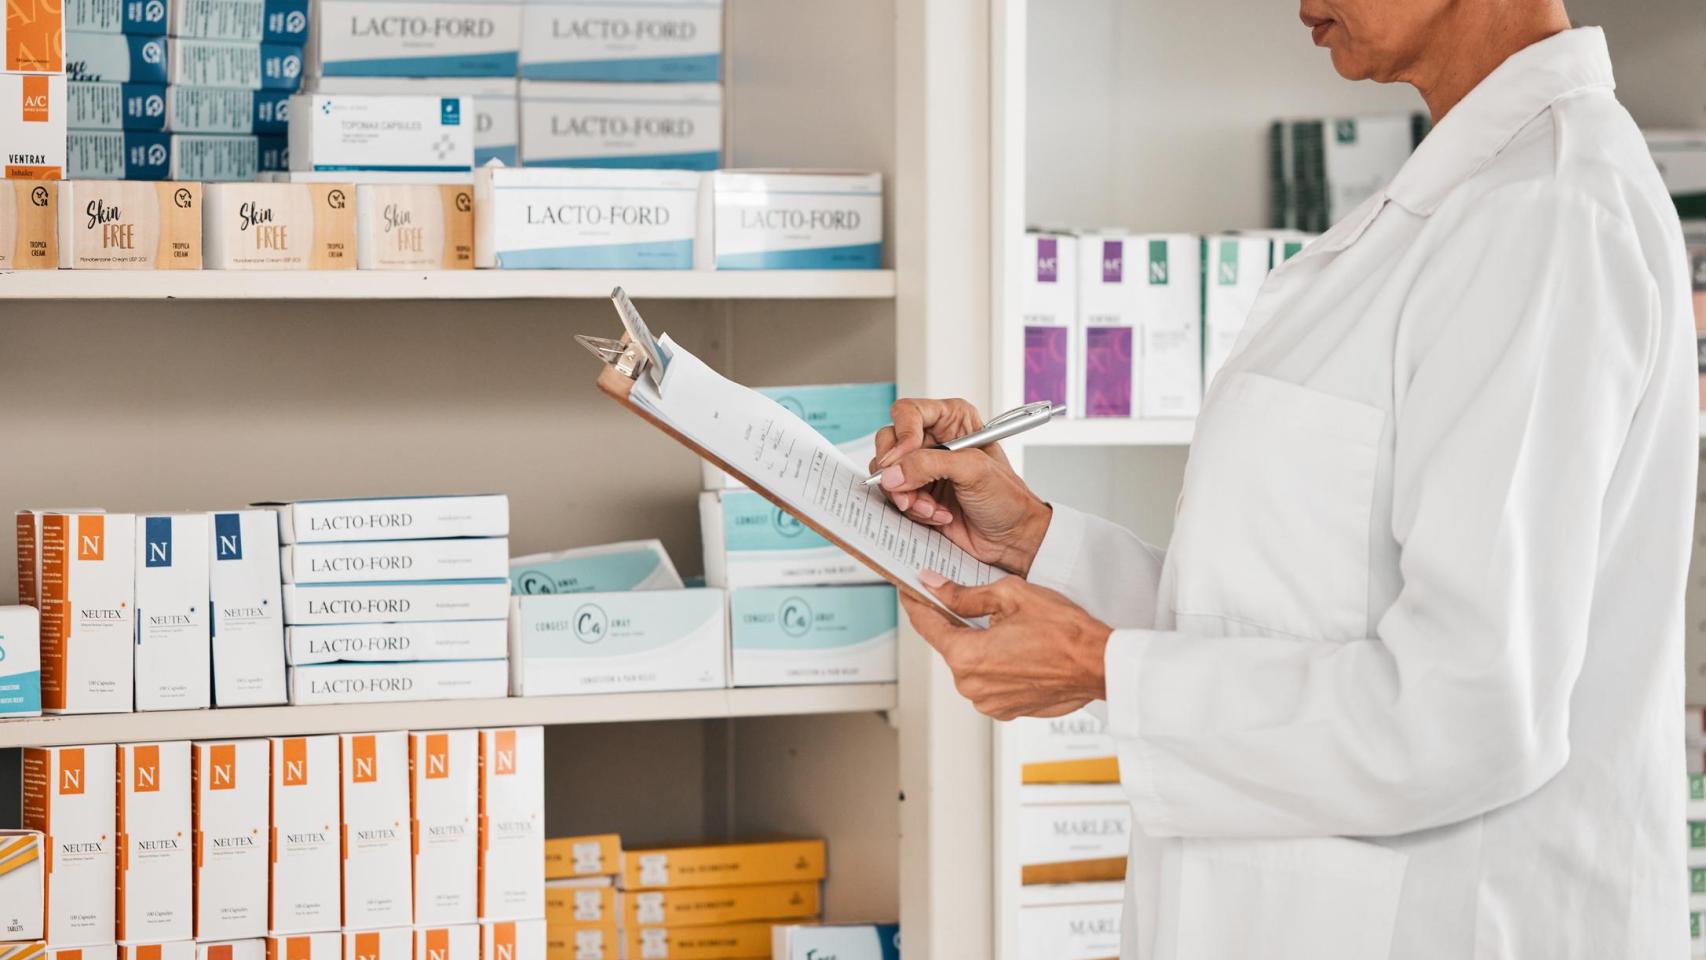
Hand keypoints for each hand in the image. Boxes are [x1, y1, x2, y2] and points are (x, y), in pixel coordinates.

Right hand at [870, 398, 1051, 575]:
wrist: (1012, 538)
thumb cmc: (1007, 498)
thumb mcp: (973, 471)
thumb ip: (929, 465)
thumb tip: (892, 472)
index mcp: (953, 421)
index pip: (908, 412)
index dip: (902, 434)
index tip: (903, 459)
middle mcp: (934, 441)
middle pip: (889, 442)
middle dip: (897, 471)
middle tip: (910, 491)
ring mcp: (923, 469)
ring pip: (888, 473)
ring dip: (907, 496)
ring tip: (933, 508)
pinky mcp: (918, 494)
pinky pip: (895, 497)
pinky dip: (913, 510)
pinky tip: (937, 516)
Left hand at [903, 570, 1111, 720]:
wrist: (1100, 665)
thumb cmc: (1064, 632)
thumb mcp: (1011, 595)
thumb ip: (964, 593)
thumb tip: (934, 586)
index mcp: (966, 657)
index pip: (926, 625)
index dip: (916, 603)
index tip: (910, 589)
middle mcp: (971, 686)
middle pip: (950, 645)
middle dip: (957, 622)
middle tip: (971, 599)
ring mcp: (989, 702)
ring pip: (971, 664)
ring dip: (980, 644)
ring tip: (1008, 626)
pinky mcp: (1007, 710)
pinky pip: (989, 681)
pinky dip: (996, 663)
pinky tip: (1018, 647)